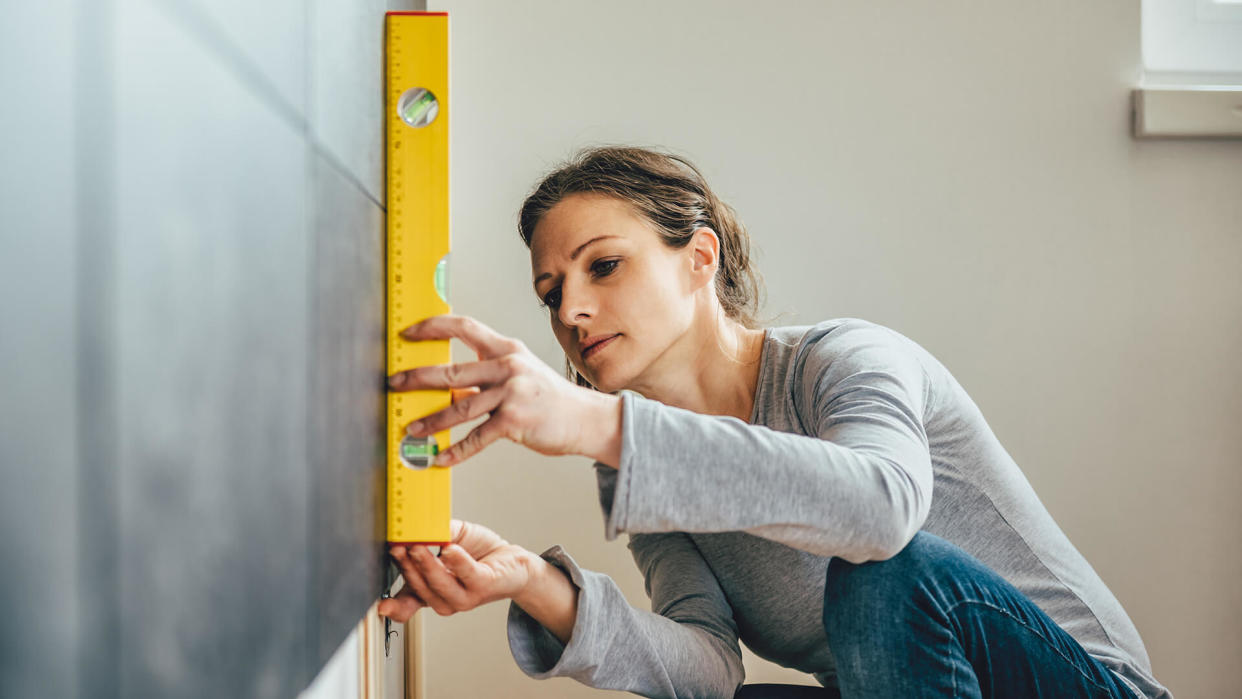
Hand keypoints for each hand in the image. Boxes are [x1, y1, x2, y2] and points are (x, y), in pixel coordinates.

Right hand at [377, 519, 535, 621]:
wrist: (510, 561)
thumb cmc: (476, 553)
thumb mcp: (447, 542)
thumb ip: (431, 535)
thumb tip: (415, 526)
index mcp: (429, 590)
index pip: (406, 604)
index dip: (393, 607)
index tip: (380, 606)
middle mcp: (444, 599)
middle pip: (419, 587)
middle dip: (406, 566)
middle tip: (398, 546)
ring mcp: (463, 596)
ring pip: (439, 584)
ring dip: (427, 564)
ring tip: (418, 545)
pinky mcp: (483, 586)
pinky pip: (468, 575)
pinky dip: (457, 561)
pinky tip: (450, 549)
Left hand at [387, 314, 620, 465]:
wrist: (586, 419)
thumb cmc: (549, 399)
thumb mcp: (521, 374)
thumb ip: (488, 374)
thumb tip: (448, 386)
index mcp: (507, 349)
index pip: (463, 327)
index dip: (432, 326)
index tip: (408, 332)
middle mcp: (508, 366)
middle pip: (452, 370)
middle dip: (417, 378)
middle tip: (394, 383)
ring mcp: (511, 394)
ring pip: (459, 408)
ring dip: (431, 421)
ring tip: (412, 429)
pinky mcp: (514, 422)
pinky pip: (477, 438)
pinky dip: (456, 451)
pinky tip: (440, 458)